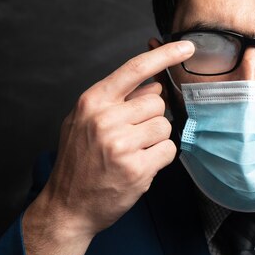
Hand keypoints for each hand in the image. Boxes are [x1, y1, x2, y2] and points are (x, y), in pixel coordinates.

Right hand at [22, 40, 193, 254]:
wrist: (67, 206)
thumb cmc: (78, 162)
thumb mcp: (83, 121)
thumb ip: (115, 100)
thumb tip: (154, 83)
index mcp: (93, 102)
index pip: (135, 69)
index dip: (164, 55)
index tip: (187, 47)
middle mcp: (106, 119)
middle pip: (157, 101)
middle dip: (151, 117)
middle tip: (131, 135)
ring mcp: (121, 144)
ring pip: (164, 126)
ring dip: (155, 140)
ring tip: (132, 152)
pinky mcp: (137, 168)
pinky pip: (168, 150)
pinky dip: (159, 158)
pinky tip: (139, 166)